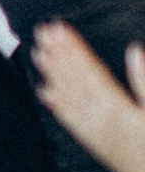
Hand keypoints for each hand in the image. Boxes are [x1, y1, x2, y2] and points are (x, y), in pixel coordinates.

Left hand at [31, 22, 144, 171]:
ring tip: (37, 53)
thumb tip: (134, 51)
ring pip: (67, 97)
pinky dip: (56, 104)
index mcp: (117, 109)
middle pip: (74, 80)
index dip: (74, 49)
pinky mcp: (92, 142)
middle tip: (42, 31)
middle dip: (58, 54)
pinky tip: (44, 91)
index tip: (60, 29)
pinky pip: (69, 120)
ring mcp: (93, 131)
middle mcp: (98, 119)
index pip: (90, 71)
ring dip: (52, 74)